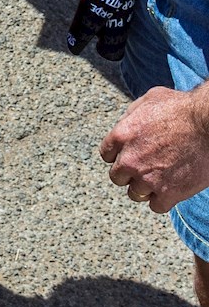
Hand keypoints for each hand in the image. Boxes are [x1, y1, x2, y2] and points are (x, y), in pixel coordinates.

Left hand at [101, 86, 208, 212]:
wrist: (208, 126)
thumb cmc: (182, 108)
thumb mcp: (148, 100)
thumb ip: (132, 115)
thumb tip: (127, 123)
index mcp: (121, 135)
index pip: (106, 154)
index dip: (119, 155)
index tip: (129, 155)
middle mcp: (130, 159)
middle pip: (117, 177)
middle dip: (129, 173)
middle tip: (144, 169)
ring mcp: (148, 178)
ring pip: (135, 194)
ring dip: (145, 188)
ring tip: (158, 180)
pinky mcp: (169, 193)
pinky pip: (156, 206)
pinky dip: (162, 201)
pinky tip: (170, 191)